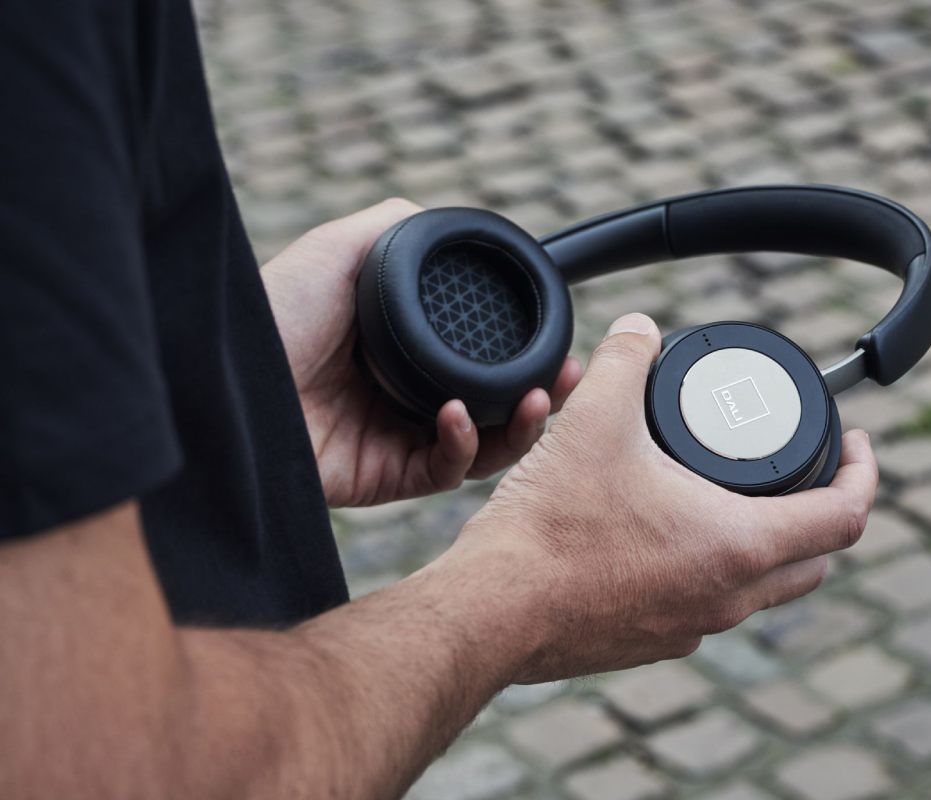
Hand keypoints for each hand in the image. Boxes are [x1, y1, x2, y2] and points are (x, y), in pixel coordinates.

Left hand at [261, 198, 583, 506]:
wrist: (225, 374)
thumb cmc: (274, 308)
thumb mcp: (340, 246)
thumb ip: (399, 230)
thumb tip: (451, 226)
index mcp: (402, 347)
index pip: (482, 357)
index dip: (528, 353)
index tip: (565, 342)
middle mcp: (405, 393)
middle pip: (496, 405)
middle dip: (545, 397)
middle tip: (572, 377)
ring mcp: (397, 438)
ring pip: (485, 445)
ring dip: (522, 426)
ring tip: (541, 399)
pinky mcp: (384, 477)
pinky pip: (446, 471)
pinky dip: (464, 444)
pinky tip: (457, 415)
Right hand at [447, 313, 878, 682]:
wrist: (491, 610)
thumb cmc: (549, 529)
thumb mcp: (594, 420)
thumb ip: (625, 360)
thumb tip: (639, 328)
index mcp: (738, 545)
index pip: (845, 514)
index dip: (862, 470)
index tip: (851, 442)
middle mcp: (727, 597)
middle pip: (814, 561)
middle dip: (821, 513)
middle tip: (799, 471)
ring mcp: (691, 628)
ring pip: (761, 590)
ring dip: (767, 547)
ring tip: (734, 500)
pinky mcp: (652, 644)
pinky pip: (708, 607)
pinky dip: (713, 573)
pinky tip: (671, 540)